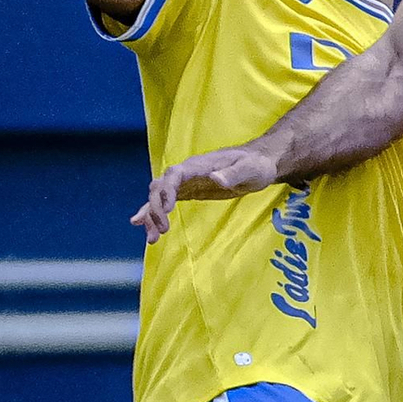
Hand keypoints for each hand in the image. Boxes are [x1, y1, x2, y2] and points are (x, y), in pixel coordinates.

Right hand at [133, 147, 280, 235]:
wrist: (258, 163)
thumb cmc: (256, 164)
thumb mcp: (250, 168)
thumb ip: (233, 173)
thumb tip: (215, 178)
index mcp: (199, 165)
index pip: (174, 174)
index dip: (167, 190)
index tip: (168, 209)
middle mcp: (187, 172)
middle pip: (160, 187)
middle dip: (155, 209)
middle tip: (162, 232)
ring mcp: (185, 182)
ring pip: (158, 196)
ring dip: (151, 216)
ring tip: (151, 239)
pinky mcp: (188, 192)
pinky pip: (165, 202)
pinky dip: (153, 214)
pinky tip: (144, 227)